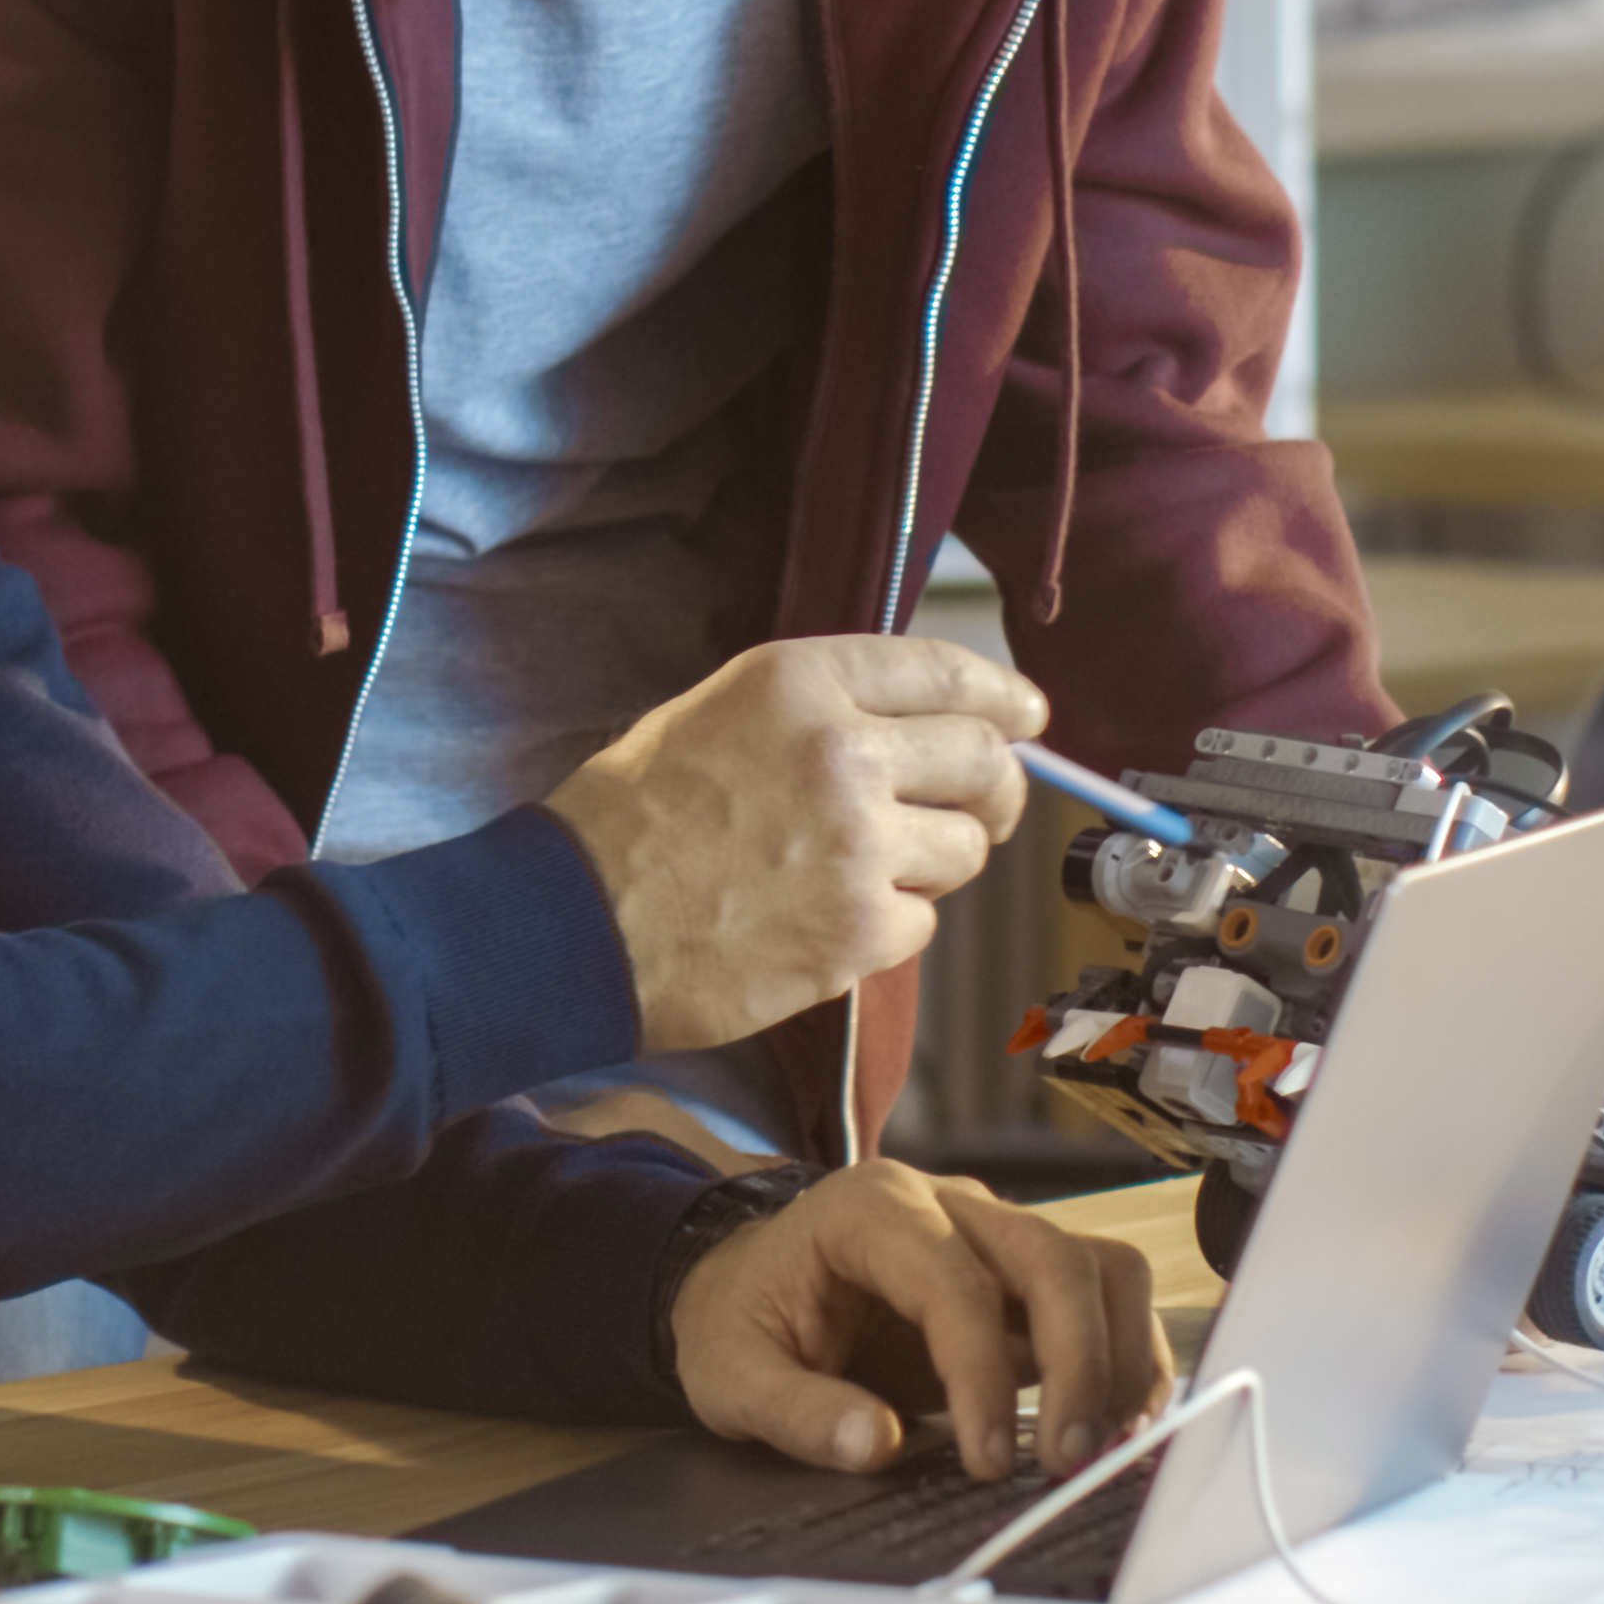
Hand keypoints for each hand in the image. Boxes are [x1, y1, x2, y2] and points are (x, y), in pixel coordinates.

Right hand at [536, 637, 1036, 1051]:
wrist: (575, 922)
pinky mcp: (860, 931)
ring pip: (966, 848)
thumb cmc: (629, 817)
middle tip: (984, 807)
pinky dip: (892, 924)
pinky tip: (832, 920)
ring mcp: (859, 846)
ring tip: (871, 870)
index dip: (1003, 695)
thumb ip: (817, 708)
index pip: (946, 673)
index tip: (1028, 716)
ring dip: (936, 860)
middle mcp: (844, 752)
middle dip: (997, 786)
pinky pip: (923, 921)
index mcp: (802, 682)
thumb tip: (909, 724)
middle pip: (983, 759)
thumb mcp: (718, 712)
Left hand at [671, 1159, 1171, 1477]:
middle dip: (1080, 1363)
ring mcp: (994, 1233)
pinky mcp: (1022, 1277)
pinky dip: (1124, 1358)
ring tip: (1101, 1447)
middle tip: (1069, 1459)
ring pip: (1098, 1268)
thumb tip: (873, 1445)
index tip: (990, 1461)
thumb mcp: (730, 1373)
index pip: (956, 1283)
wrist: (745, 1287)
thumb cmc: (740, 1319)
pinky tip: (1112, 1426)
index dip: (983, 1375)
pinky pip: (1102, 1299)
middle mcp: (948, 1204)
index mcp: (870, 1210)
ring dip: (1118, 1357)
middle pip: (1054, 1258)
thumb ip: (796, 1410)